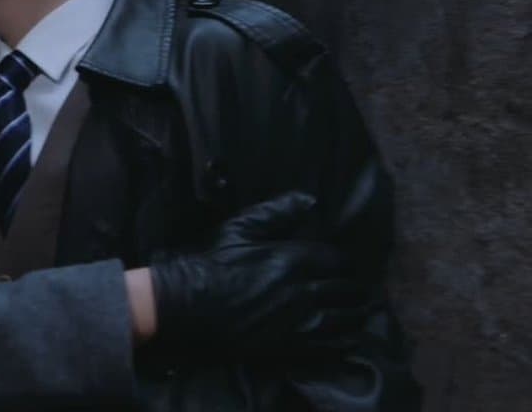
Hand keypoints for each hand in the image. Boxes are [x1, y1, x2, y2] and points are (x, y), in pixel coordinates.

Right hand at [149, 191, 360, 356]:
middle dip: (356, 288)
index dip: (344, 262)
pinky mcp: (294, 348)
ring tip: (359, 312)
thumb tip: (310, 200)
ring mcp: (302, 323)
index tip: (341, 265)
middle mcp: (305, 291)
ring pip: (348, 319)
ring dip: (357, 314)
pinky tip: (347, 337)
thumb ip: (276, 212)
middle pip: (349, 291)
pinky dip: (346, 340)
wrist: (188, 308)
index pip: (339, 260)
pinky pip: (334, 346)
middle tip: (355, 289)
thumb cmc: (212, 265)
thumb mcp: (239, 229)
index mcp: (294, 259)